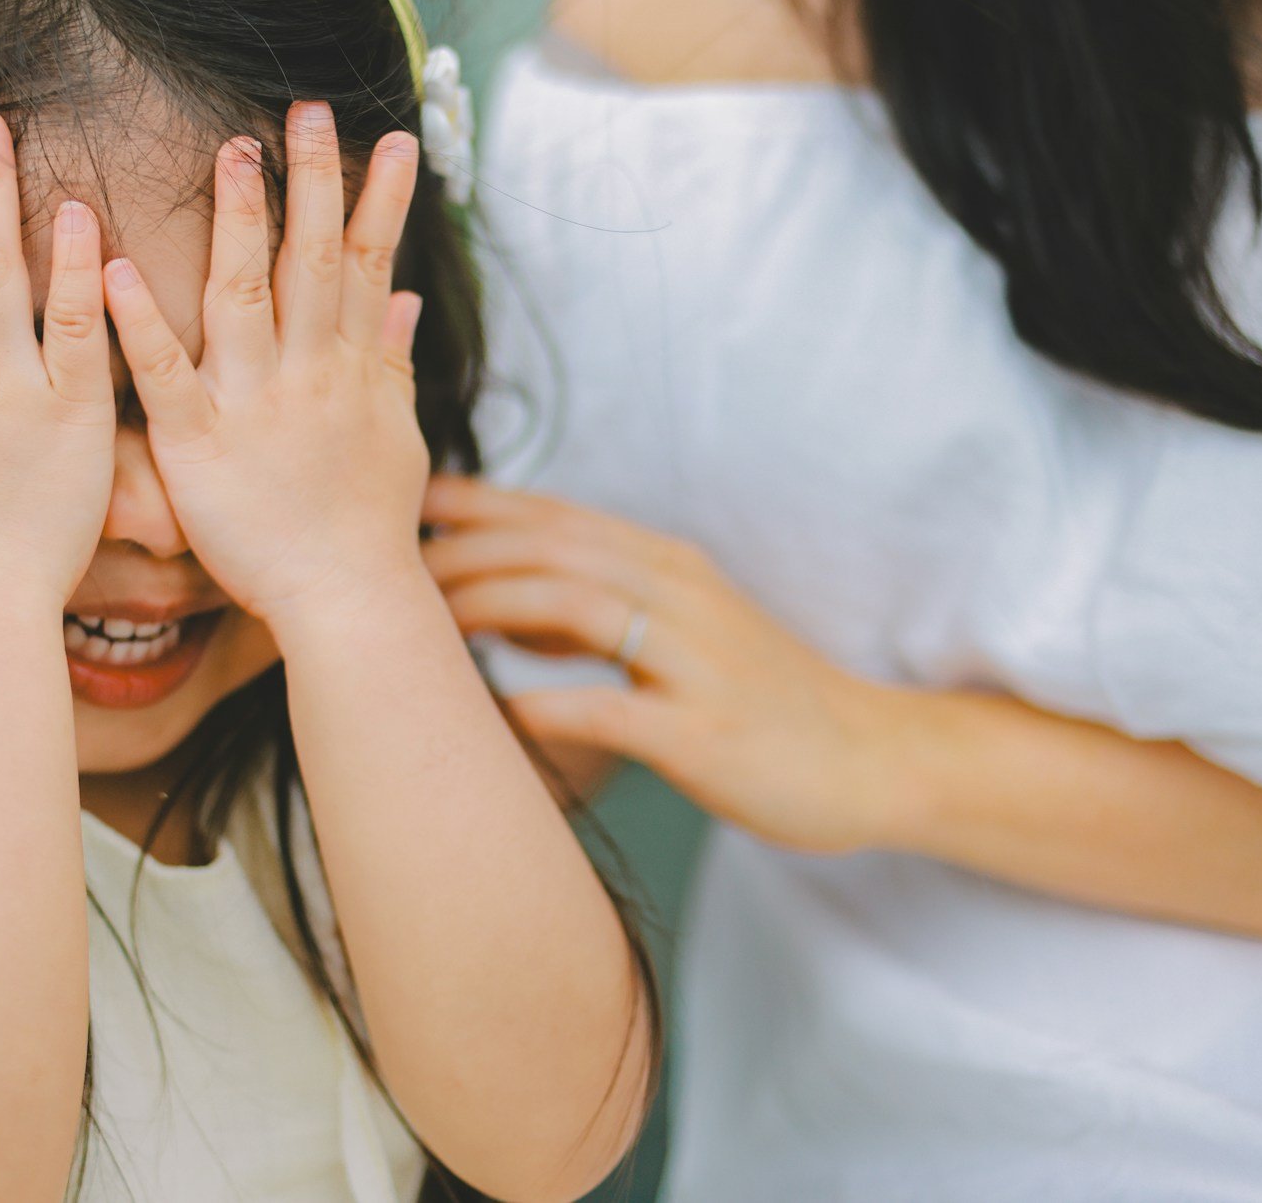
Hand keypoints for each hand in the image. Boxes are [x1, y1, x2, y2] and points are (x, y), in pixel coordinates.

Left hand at [102, 103, 431, 631]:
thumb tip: (408, 298)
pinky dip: (141, 320)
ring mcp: (254, 405)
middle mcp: (308, 373)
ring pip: (245, 296)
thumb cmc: (366, 526)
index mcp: (348, 368)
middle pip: (312, 261)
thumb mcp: (396, 437)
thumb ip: (393, 362)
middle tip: (308, 110)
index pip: (369, 264)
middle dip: (313, 182)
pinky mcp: (200, 444)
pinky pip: (168, 373)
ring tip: (232, 154)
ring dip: (238, 223)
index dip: (380, 199)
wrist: (347, 602)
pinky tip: (113, 266)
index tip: (395, 137)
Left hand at [422, 477, 911, 854]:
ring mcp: (695, 662)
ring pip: (578, 610)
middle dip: (465, 552)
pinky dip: (550, 705)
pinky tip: (500, 713)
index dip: (477, 507)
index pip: (555, 518)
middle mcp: (680, 596)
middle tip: (390, 568)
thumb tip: (505, 610)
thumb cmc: (765, 700)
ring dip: (494, 609)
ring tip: (428, 625)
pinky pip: (615, 711)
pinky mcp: (705, 733)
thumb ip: (602, 611)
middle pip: (553, 551)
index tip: (405, 504)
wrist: (872, 757)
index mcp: (668, 567)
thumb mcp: (683, 634)